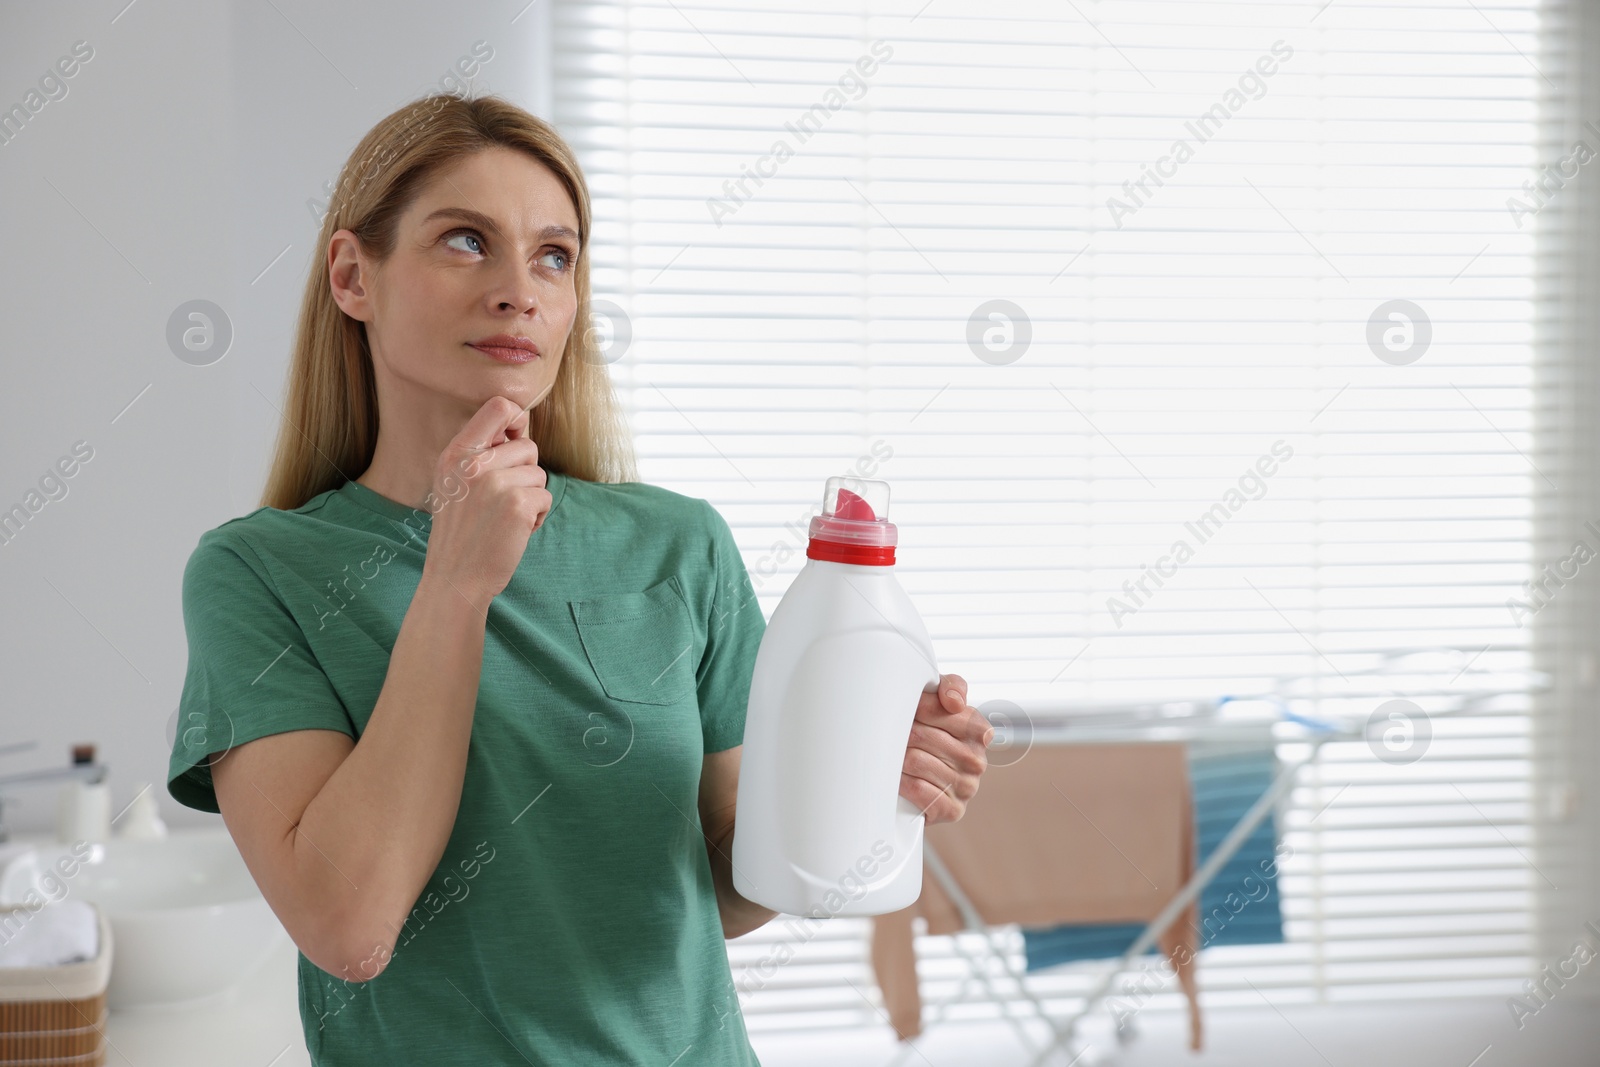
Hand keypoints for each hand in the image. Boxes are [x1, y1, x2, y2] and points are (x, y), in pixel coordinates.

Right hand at [421, 396, 550, 612]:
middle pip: (527, 446)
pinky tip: (514, 531)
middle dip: (524, 472)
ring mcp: (496, 483)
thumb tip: (518, 426)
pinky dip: (536, 517)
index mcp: (456, 452)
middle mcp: (474, 463)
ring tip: (504, 517)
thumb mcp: (454, 482)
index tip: (515, 441)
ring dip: (530, 497)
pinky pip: (545, 498)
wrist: (456, 577)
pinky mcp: (518, 504)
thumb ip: (479, 452)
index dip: (517, 421)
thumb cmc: (461, 531)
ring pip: (538, 474)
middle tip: (501, 499)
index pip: (499, 406)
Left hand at [898, 673, 992, 824]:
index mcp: (979, 732)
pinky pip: (918, 789)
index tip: (908, 711)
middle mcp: (977, 761)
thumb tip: (953, 702)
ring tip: (891, 755)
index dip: (920, 710)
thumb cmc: (926, 733)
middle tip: (890, 733)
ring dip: (896, 757)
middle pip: (925, 736)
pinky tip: (897, 777)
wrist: (915, 779)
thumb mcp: (939, 701)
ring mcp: (967, 788)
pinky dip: (901, 781)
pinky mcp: (952, 810)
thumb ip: (952, 687)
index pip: (946, 712)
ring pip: (917, 761)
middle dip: (903, 733)